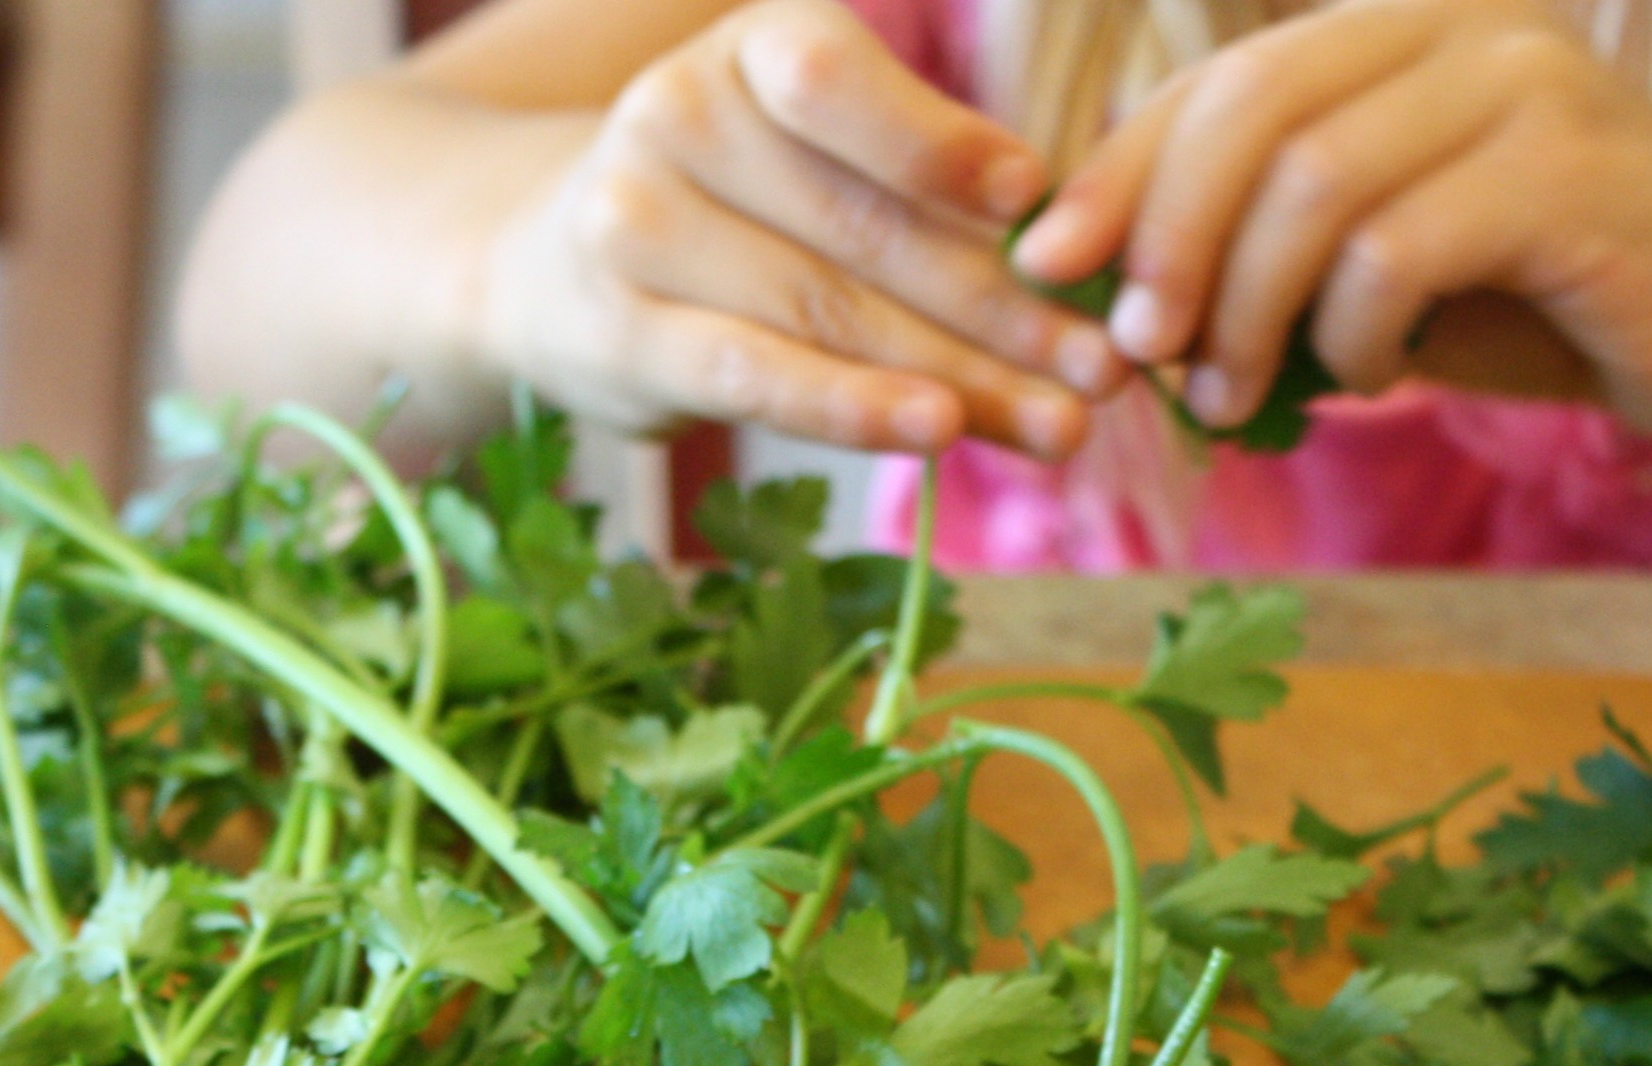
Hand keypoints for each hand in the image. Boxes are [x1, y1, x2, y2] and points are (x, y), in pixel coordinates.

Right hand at [465, 0, 1127, 456]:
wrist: (545, 263)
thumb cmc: (734, 201)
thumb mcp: (815, 150)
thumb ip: (923, 184)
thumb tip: (1080, 260)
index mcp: (745, 48)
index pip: (837, 81)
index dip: (938, 141)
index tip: (1035, 197)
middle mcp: (676, 116)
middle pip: (863, 224)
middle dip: (1001, 305)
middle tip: (1105, 370)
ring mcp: (633, 226)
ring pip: (825, 311)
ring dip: (957, 376)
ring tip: (1060, 424)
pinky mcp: (618, 332)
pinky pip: (754, 374)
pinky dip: (852, 406)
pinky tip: (934, 431)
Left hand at [1009, 0, 1651, 446]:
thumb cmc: (1531, 302)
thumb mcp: (1364, 269)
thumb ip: (1253, 251)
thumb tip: (1087, 293)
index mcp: (1399, 28)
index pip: (1220, 87)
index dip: (1117, 177)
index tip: (1048, 269)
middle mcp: (1461, 25)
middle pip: (1248, 116)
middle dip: (1163, 244)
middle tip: (1135, 353)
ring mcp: (1523, 82)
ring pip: (1311, 187)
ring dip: (1243, 311)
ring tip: (1231, 396)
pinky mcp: (1568, 168)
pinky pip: (1396, 251)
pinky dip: (1350, 334)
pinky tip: (1361, 380)